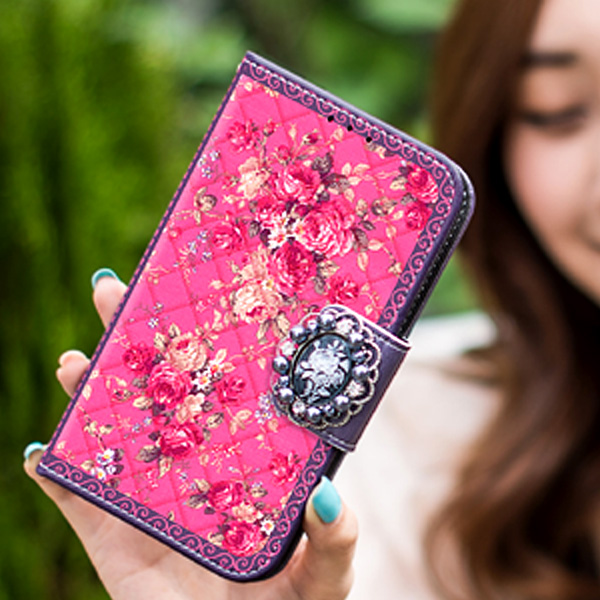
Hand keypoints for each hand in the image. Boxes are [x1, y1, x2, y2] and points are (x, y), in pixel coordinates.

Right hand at [24, 271, 357, 599]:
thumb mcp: (323, 576)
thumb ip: (334, 542)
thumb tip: (327, 499)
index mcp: (240, 453)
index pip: (220, 384)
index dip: (204, 340)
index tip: (191, 293)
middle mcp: (191, 462)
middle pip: (158, 389)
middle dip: (132, 339)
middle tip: (112, 292)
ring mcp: (148, 494)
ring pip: (112, 430)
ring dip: (87, 392)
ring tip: (76, 360)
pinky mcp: (113, 538)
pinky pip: (75, 500)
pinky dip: (54, 476)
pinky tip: (44, 451)